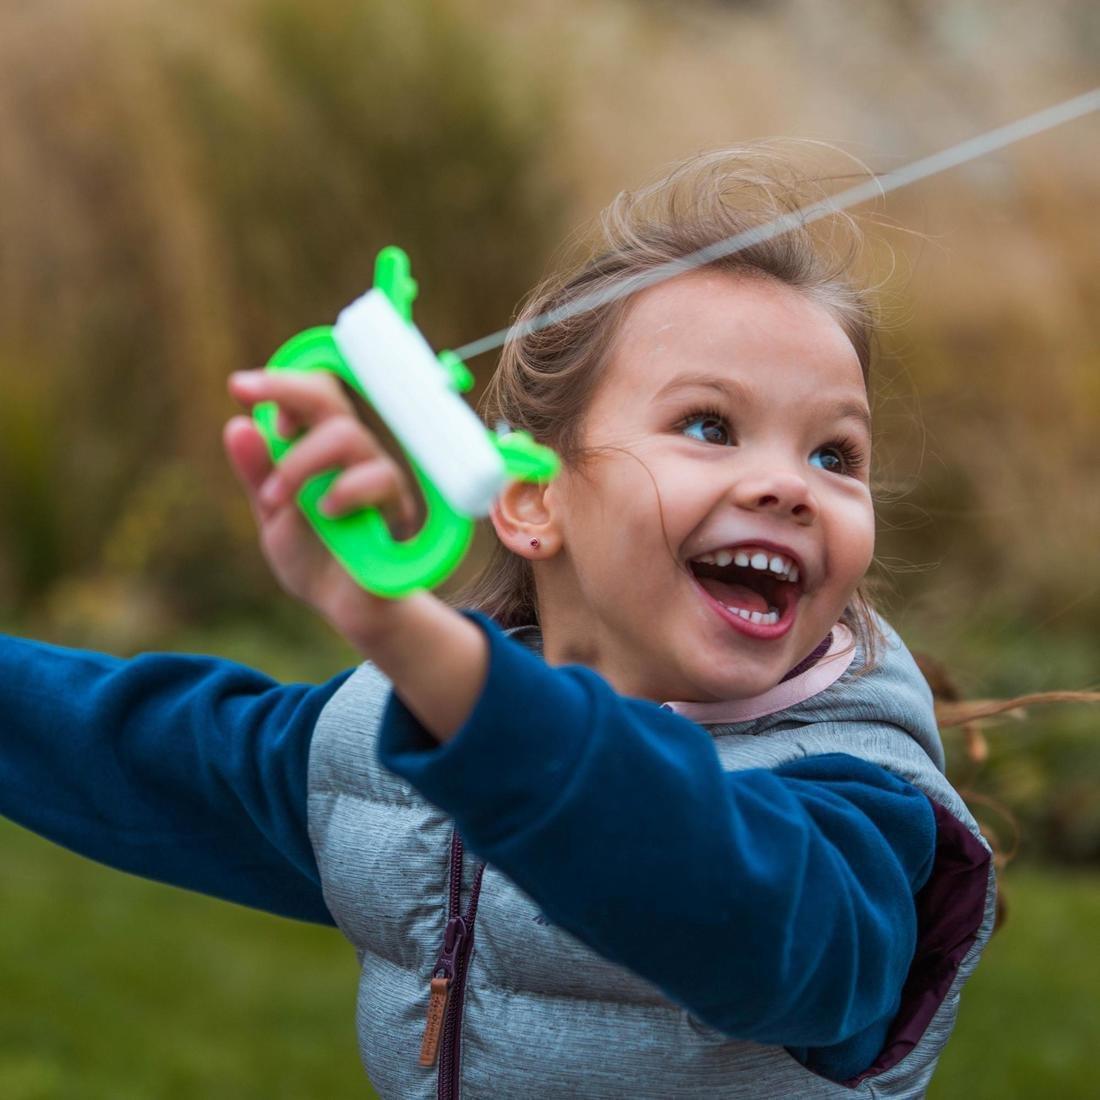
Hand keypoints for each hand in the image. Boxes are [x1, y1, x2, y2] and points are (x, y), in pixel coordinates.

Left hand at [224, 368, 425, 652]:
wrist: (344, 607)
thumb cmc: (314, 557)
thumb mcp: (272, 516)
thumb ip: (257, 473)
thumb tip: (238, 423)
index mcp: (321, 447)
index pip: (311, 393)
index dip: (280, 383)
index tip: (240, 388)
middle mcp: (353, 453)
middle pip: (330, 397)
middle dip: (287, 392)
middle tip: (252, 402)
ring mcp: (378, 475)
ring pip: (348, 435)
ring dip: (301, 461)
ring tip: (276, 499)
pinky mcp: (398, 506)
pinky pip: (380, 478)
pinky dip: (345, 490)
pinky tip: (325, 512)